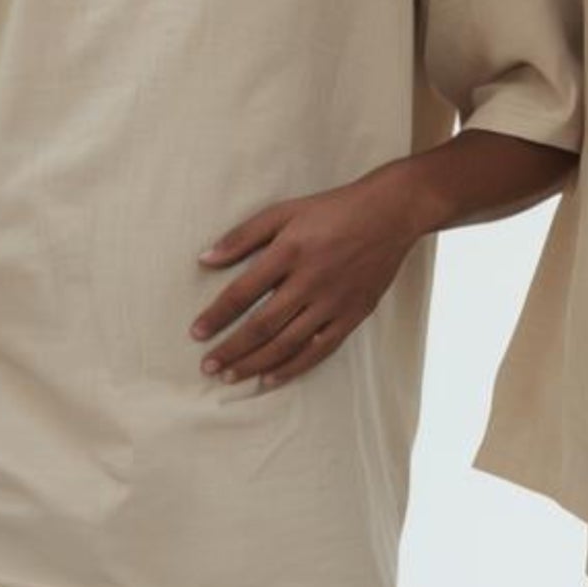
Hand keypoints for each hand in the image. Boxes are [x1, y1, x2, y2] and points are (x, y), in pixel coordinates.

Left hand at [191, 175, 426, 387]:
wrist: (392, 213)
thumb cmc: (333, 209)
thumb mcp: (285, 211)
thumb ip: (243, 235)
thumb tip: (205, 259)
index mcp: (290, 251)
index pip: (243, 292)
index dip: (217, 315)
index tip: (196, 334)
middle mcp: (311, 280)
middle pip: (263, 325)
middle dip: (231, 349)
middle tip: (207, 366)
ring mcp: (334, 301)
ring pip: (288, 342)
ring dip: (256, 363)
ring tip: (230, 376)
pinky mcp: (354, 314)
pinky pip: (320, 348)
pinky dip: (294, 366)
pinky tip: (272, 377)